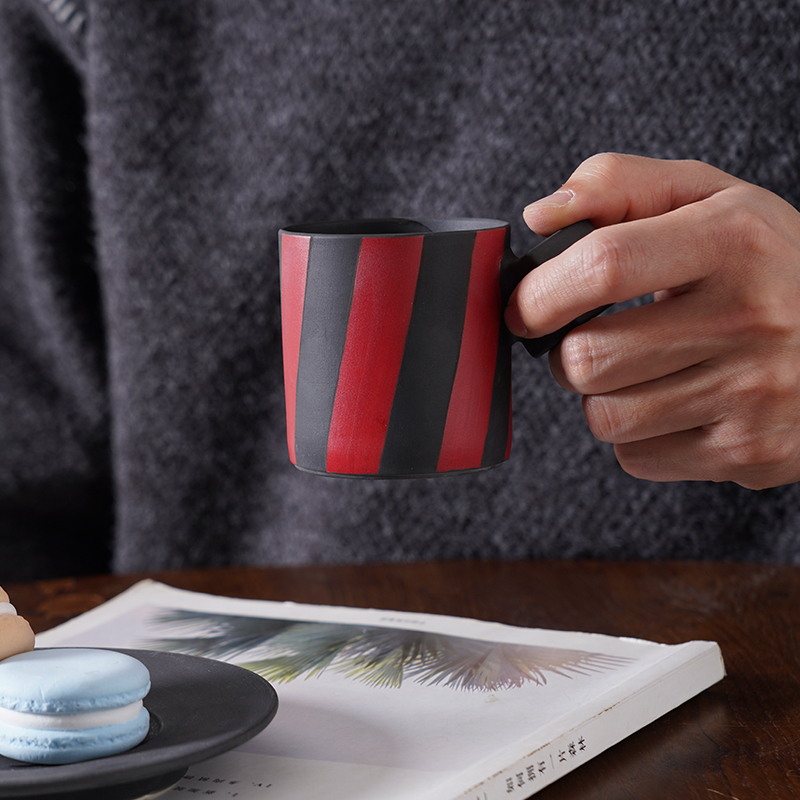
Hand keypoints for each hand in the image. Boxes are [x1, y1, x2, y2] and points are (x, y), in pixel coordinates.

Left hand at [504, 153, 799, 489]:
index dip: (541, 292)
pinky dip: (638, 436)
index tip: (524, 307)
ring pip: (605, 417)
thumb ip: (619, 186)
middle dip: (568, 354)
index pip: (604, 265)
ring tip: (645, 370)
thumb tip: (539, 218)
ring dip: (602, 396)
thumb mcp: (710, 199)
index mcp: (734, 241)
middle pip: (587, 360)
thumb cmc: (766, 265)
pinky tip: (677, 403)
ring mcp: (754, 395)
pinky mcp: (748, 453)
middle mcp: (750, 319)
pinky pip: (636, 457)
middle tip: (596, 339)